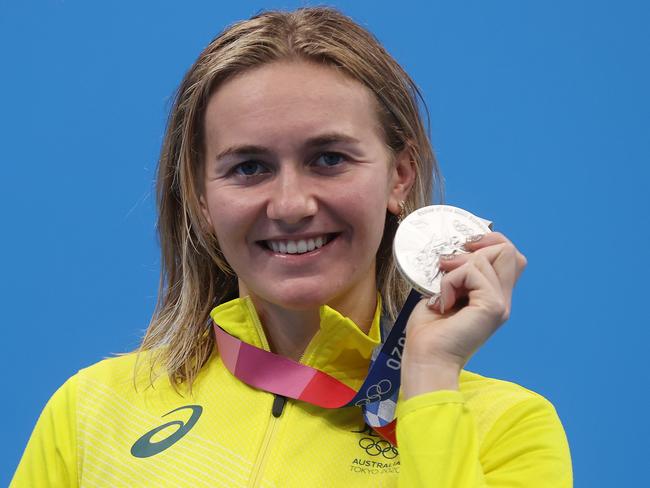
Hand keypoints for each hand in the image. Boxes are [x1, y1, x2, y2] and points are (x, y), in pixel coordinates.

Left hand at [400, 232, 527, 398]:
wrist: (425, 359)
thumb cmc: (429, 331)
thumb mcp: (444, 292)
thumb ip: (458, 272)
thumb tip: (459, 251)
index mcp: (494, 296)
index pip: (511, 256)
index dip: (490, 242)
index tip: (462, 249)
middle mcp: (503, 300)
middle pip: (509, 250)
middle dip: (476, 247)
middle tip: (448, 265)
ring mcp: (500, 304)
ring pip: (490, 257)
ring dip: (457, 267)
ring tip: (443, 291)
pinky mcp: (492, 307)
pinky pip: (472, 272)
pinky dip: (451, 280)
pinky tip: (443, 302)